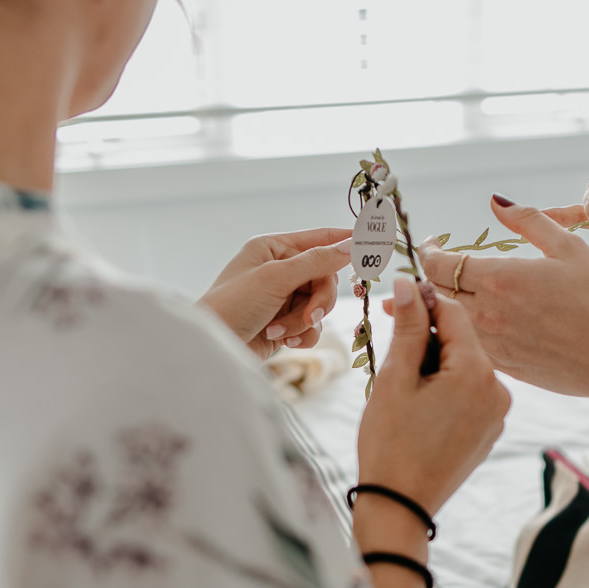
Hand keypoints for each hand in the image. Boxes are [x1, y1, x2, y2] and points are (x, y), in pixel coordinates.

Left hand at [198, 228, 350, 358]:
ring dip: (305, 321)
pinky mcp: (284, 324)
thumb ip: (316, 261)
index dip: (347, 241)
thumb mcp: (275, 278)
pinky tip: (283, 341)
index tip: (376, 243)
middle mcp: (279, 270)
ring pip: (320, 304)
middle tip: (310, 316)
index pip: (320, 238)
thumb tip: (351, 244)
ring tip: (281, 331)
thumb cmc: (232, 306)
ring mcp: (283, 298)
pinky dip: (302, 334)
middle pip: (326, 277)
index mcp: (273, 248)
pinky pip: (312, 325)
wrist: (211, 349)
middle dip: (318, 301)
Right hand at [357, 278, 510, 519]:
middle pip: (461, 341)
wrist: (400, 507)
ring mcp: (498, 412)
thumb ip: (408, 328)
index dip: (423, 301)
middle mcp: (497, 389)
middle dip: (426, 338)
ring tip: (403, 387)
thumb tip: (408, 284)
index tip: (396, 300)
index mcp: (476, 372)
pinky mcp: (490, 429)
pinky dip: (445, 388)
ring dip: (434, 364)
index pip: (454, 314)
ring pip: (464, 366)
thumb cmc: (390, 444)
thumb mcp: (395, 379)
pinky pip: (469, 393)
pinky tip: (419, 407)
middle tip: (390, 352)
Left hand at [418, 197, 588, 404]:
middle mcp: (487, 315)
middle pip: (434, 295)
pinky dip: (457, 335)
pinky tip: (467, 329)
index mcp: (499, 279)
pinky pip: (467, 348)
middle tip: (426, 273)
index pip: (439, 264)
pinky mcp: (505, 368)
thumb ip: (529, 221)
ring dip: (437, 310)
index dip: (428, 252)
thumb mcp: (570, 248)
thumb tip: (496, 201)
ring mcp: (493, 346)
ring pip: (446, 326)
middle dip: (426, 281)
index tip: (432, 245)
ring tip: (436, 300)